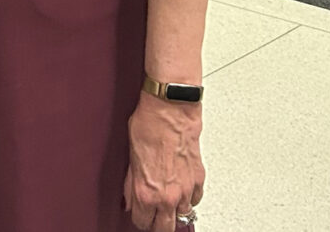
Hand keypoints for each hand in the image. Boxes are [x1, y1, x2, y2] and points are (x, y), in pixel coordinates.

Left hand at [124, 92, 204, 230]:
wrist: (170, 109)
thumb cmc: (149, 125)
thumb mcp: (130, 156)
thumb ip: (130, 183)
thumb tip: (130, 197)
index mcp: (146, 192)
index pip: (142, 223)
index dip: (139, 219)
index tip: (139, 215)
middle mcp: (168, 195)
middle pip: (165, 229)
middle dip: (158, 224)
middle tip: (154, 216)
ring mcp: (186, 188)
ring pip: (183, 214)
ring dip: (175, 210)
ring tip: (168, 199)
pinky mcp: (199, 178)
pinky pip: (196, 199)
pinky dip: (189, 198)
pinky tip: (182, 189)